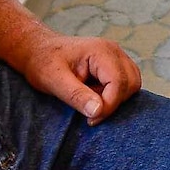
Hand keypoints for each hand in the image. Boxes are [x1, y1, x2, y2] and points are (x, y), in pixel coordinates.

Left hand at [8, 28, 141, 123]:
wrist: (38, 50)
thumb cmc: (43, 62)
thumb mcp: (54, 81)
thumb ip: (76, 96)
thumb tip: (98, 111)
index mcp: (101, 51)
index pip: (119, 82)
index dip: (109, 105)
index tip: (91, 120)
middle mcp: (114, 51)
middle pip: (131, 83)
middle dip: (114, 102)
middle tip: (90, 113)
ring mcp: (116, 57)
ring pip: (132, 83)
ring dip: (115, 99)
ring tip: (91, 101)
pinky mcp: (114, 65)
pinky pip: (126, 83)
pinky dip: (114, 95)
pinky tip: (94, 96)